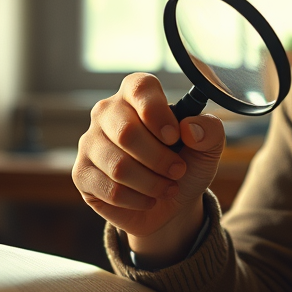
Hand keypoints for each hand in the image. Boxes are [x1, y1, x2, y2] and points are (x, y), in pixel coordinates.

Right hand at [72, 73, 224, 260]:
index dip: (157, 113)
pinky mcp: (82, 173)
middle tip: (178, 170)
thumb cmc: (186, 164)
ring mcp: (90, 142)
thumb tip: (189, 128)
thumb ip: (210, 130)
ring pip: (118, 166)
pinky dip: (138, 200)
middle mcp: (107, 112)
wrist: (170, 203)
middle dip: (159, 158)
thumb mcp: (208, 147)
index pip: (139, 88)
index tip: (174, 137)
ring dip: (152, 183)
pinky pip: (110, 189)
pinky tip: (149, 199)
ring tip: (167, 187)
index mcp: (137, 94)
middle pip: (127, 132)